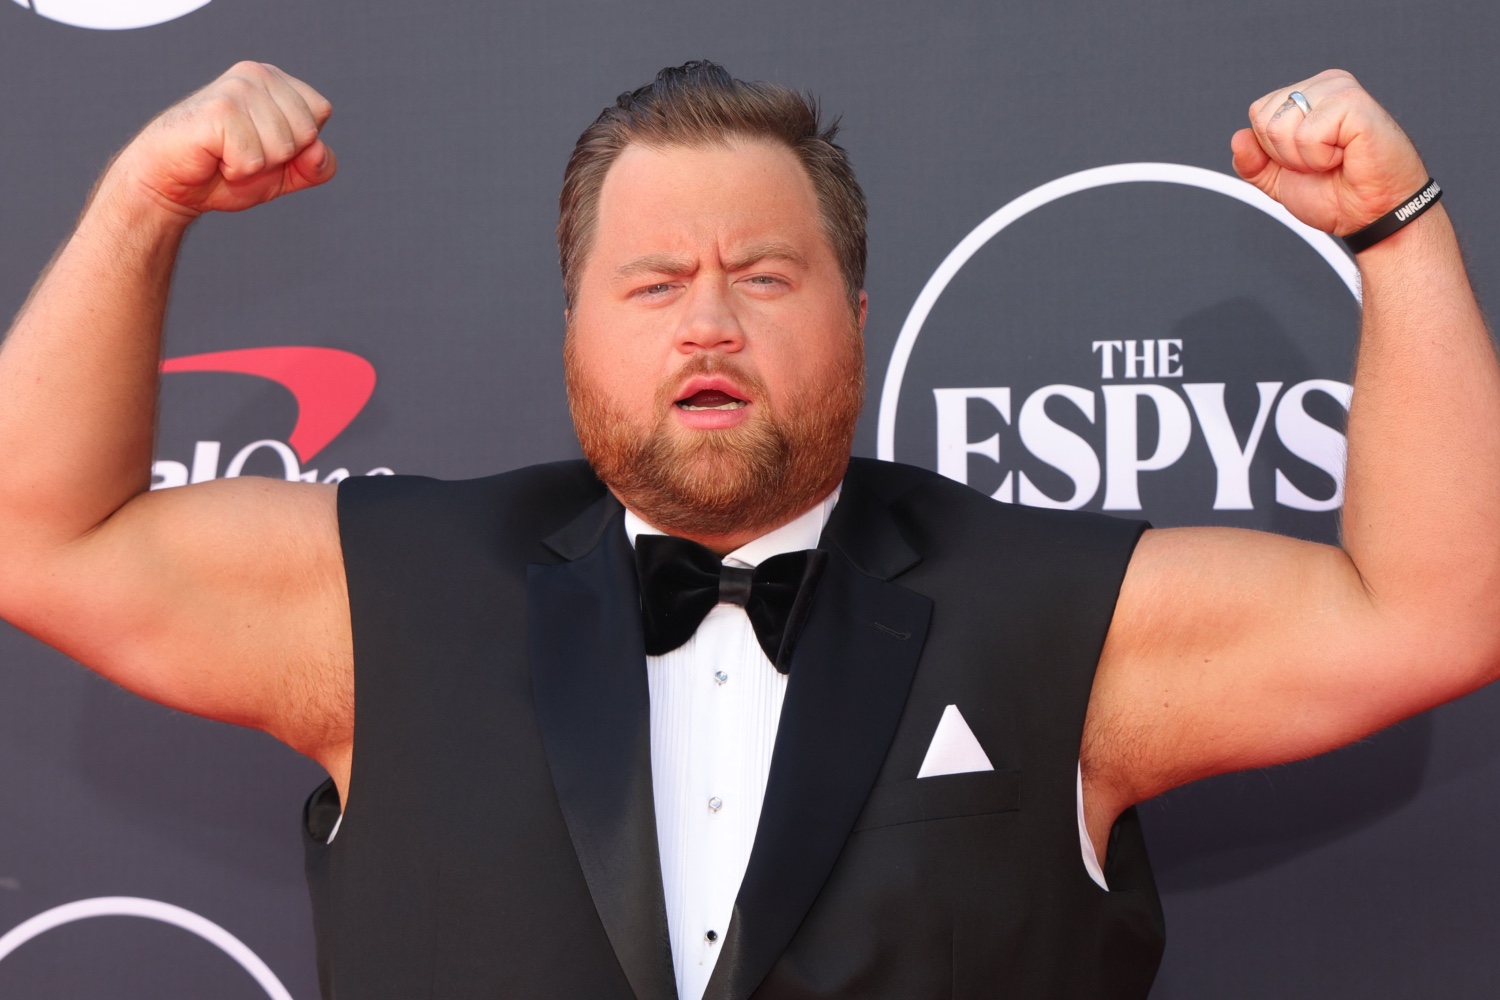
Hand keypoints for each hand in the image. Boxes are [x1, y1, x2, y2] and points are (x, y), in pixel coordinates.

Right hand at [105, 61, 334, 220]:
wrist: (172, 183)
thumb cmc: (225, 171)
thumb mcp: (285, 173)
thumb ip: (316, 166)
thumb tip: (319, 150)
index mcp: (274, 79)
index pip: (320, 111)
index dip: (300, 142)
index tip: (264, 144)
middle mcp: (256, 74)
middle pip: (307, 131)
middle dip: (279, 157)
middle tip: (243, 151)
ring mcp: (236, 89)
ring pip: (283, 147)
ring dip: (255, 165)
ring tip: (227, 154)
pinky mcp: (219, 110)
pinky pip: (254, 159)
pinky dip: (237, 170)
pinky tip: (215, 157)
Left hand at [1231, 69, 1427, 236]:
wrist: (1372, 214)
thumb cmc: (1337, 194)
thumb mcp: (1279, 180)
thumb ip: (1253, 162)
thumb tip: (1238, 139)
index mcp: (1307, 95)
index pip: (1258, 113)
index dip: (1272, 149)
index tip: (1306, 160)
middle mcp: (1324, 86)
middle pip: (1264, 117)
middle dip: (1284, 155)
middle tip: (1321, 162)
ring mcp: (1340, 90)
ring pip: (1280, 126)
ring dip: (1303, 158)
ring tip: (1334, 160)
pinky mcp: (1354, 103)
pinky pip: (1307, 134)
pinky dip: (1319, 158)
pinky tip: (1345, 156)